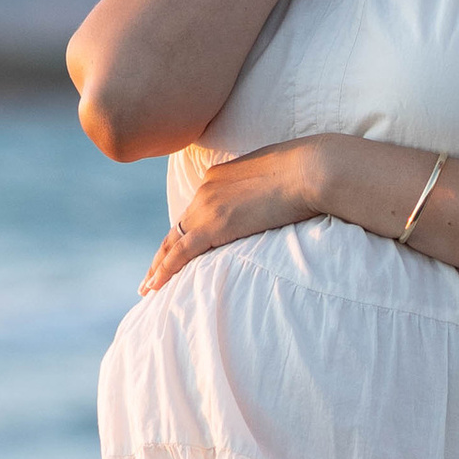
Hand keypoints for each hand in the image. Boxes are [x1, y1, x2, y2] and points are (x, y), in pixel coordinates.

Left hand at [142, 143, 328, 293]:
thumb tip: (275, 204)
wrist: (310, 169)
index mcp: (219, 177)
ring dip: (158, 267)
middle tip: (150, 274)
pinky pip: (180, 253)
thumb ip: (265, 193)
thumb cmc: (308, 171)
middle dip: (162, 252)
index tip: (176, 247)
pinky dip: (165, 271)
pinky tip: (156, 287)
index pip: (196, 210)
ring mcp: (207, 208)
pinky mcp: (213, 226)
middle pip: (177, 227)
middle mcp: (205, 190)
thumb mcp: (278, 178)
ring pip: (172, 242)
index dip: (184, 231)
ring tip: (148, 288)